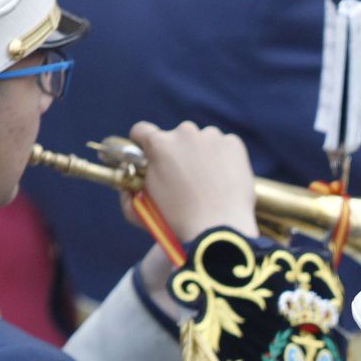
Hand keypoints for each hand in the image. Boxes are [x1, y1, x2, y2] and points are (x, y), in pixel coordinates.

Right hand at [128, 121, 257, 240]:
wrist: (219, 230)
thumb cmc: (179, 222)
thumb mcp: (142, 209)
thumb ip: (128, 194)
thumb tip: (126, 188)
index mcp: (158, 144)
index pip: (142, 131)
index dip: (144, 143)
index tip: (150, 152)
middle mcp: (184, 133)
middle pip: (177, 137)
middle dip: (178, 153)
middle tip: (186, 177)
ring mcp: (211, 137)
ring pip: (203, 140)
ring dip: (202, 153)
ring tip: (208, 181)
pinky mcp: (234, 144)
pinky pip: (225, 146)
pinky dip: (224, 158)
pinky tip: (224, 179)